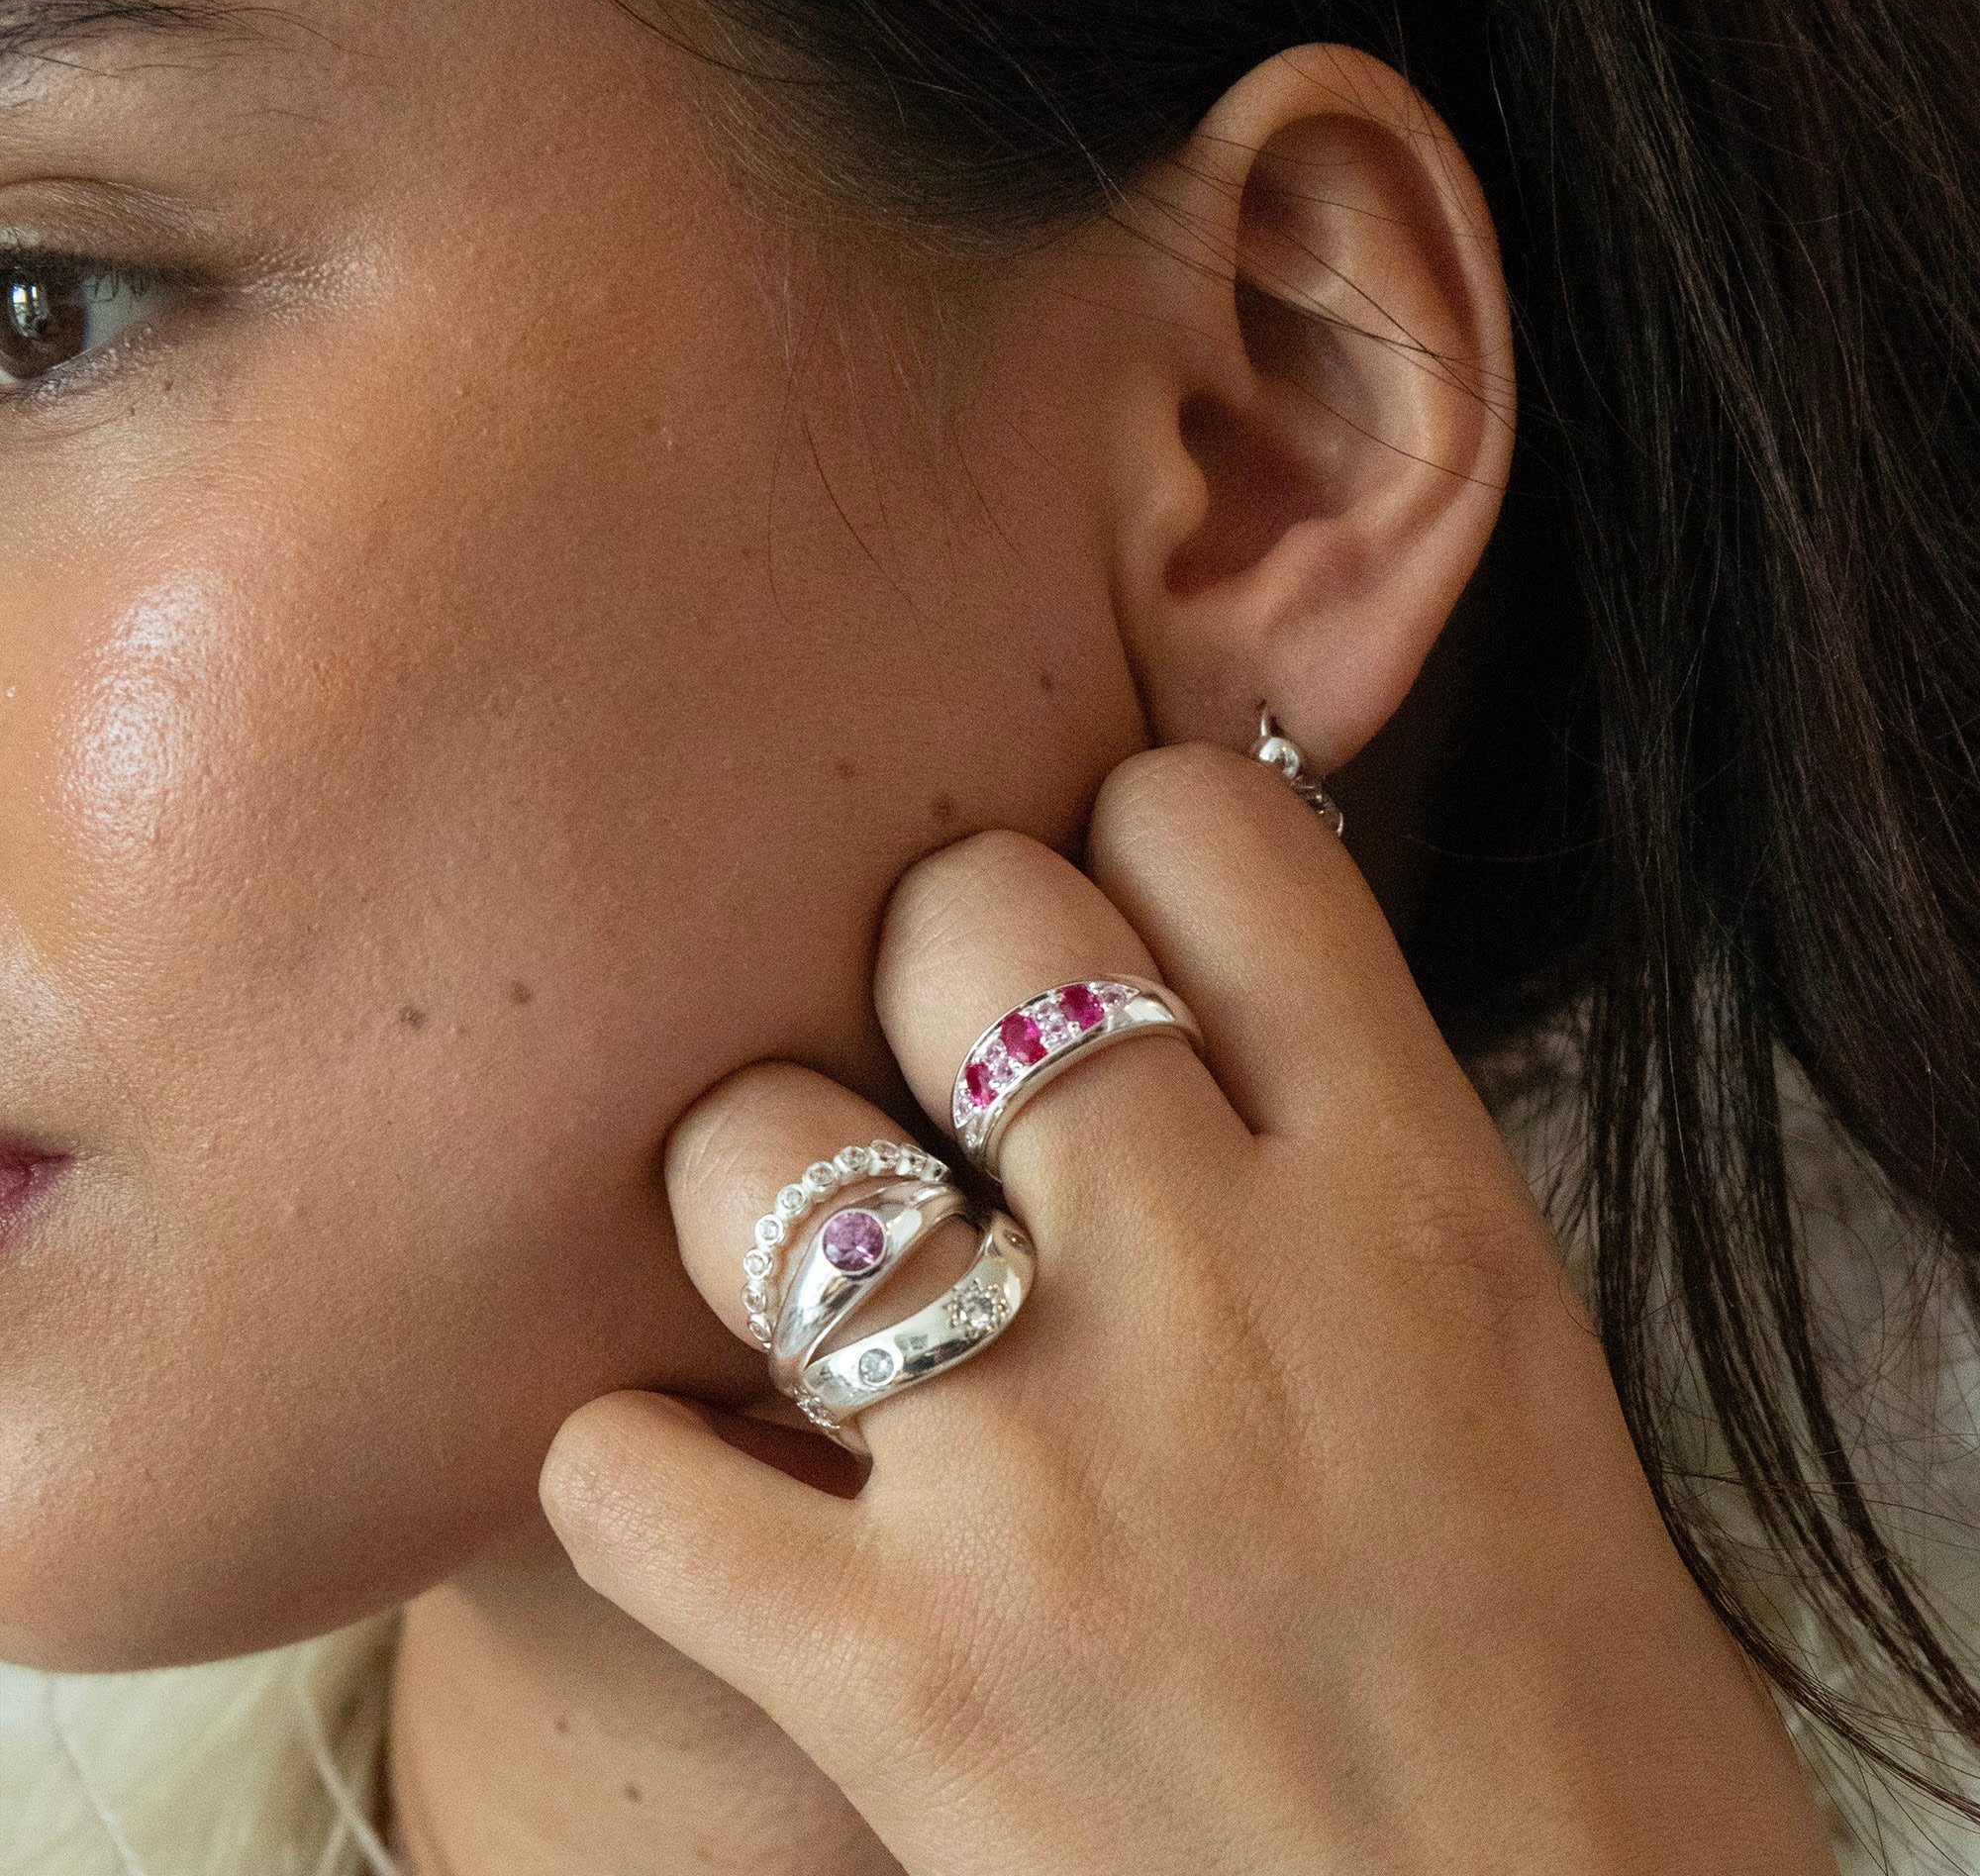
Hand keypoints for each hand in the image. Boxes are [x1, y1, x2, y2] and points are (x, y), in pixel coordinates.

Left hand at [537, 742, 1839, 1875]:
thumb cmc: (1555, 1701)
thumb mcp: (1496, 1347)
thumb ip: (1336, 1144)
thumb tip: (1175, 983)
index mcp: (1407, 1195)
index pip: (1208, 828)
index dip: (1128, 827)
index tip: (1104, 901)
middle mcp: (1218, 1289)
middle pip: (963, 917)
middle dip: (926, 953)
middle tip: (936, 1064)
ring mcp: (1038, 1476)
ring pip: (756, 1145)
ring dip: (751, 1187)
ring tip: (806, 1271)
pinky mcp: (892, 1675)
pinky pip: (624, 1468)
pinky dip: (630, 1466)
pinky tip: (701, 1487)